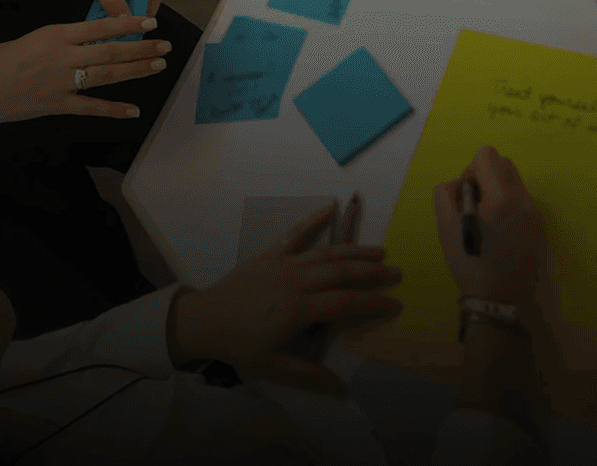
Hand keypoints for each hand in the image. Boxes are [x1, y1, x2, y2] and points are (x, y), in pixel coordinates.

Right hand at [0, 15, 170, 131]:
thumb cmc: (0, 60)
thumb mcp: (33, 38)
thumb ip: (64, 39)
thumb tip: (95, 40)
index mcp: (56, 34)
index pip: (100, 26)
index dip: (129, 24)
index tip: (151, 21)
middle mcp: (62, 56)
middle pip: (111, 51)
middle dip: (142, 48)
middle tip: (165, 45)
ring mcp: (60, 82)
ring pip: (106, 75)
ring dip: (136, 71)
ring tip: (157, 66)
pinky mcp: (56, 105)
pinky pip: (91, 107)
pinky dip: (114, 109)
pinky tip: (134, 111)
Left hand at [171, 203, 402, 395]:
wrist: (202, 321)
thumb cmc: (238, 346)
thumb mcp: (272, 366)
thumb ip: (308, 375)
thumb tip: (340, 390)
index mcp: (297, 310)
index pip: (344, 303)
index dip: (372, 303)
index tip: (393, 303)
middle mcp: (294, 281)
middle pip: (341, 272)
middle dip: (371, 271)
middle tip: (394, 272)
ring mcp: (281, 264)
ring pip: (325, 252)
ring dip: (354, 250)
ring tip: (378, 250)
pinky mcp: (269, 254)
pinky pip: (295, 234)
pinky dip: (313, 219)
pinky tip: (330, 207)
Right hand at [432, 146, 545, 304]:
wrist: (500, 300)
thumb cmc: (470, 264)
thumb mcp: (446, 227)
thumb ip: (446, 193)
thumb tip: (461, 184)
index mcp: (502, 197)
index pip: (488, 155)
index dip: (470, 169)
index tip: (466, 195)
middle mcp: (524, 200)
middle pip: (504, 164)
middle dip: (485, 177)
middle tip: (474, 206)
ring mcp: (535, 213)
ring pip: (514, 181)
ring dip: (497, 190)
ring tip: (486, 219)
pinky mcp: (539, 226)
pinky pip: (521, 200)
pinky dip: (507, 205)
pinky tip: (498, 231)